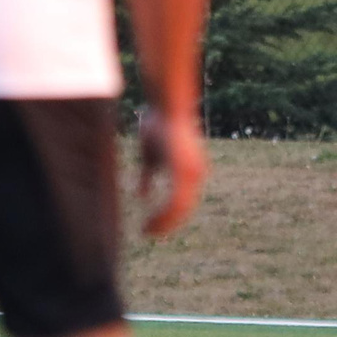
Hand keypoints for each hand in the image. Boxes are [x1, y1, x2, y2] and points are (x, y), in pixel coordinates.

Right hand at [137, 107, 205, 236]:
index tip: (151, 226)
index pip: (183, 201)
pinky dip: (164, 215)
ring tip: (147, 231)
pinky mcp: (184, 170)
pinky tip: (151, 220)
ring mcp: (192, 173)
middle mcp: (196, 174)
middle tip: (149, 233)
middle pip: (183, 209)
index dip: (168, 216)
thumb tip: (141, 197)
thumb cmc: (157, 122)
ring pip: (180, 209)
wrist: (166, 102)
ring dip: (163, 223)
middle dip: (166, 224)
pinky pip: (175, 202)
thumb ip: (147, 177)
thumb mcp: (149, 154)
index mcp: (190, 171)